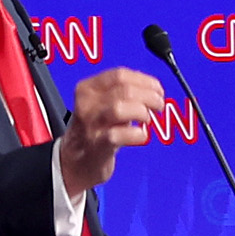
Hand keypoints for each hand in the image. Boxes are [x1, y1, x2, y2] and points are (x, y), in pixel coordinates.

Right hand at [59, 66, 167, 196]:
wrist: (76, 160)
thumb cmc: (96, 129)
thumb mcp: (102, 103)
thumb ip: (124, 93)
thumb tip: (153, 89)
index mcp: (88, 88)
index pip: (120, 75)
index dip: (145, 81)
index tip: (158, 89)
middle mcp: (87, 104)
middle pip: (124, 90)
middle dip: (149, 96)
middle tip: (158, 105)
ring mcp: (91, 124)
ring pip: (120, 108)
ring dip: (142, 112)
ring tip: (147, 119)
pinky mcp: (97, 145)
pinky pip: (119, 135)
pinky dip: (136, 134)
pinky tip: (141, 135)